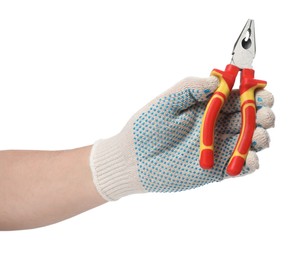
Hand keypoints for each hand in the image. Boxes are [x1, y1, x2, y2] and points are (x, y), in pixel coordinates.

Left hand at [90, 77, 274, 200]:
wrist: (132, 161)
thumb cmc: (145, 128)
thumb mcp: (165, 102)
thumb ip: (189, 88)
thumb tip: (216, 80)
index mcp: (206, 107)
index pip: (237, 97)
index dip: (253, 93)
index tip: (262, 92)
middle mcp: (216, 125)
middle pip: (249, 118)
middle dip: (263, 114)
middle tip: (265, 114)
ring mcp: (218, 148)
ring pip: (249, 141)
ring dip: (260, 136)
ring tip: (257, 135)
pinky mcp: (216, 169)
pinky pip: (240, 166)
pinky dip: (250, 162)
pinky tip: (249, 158)